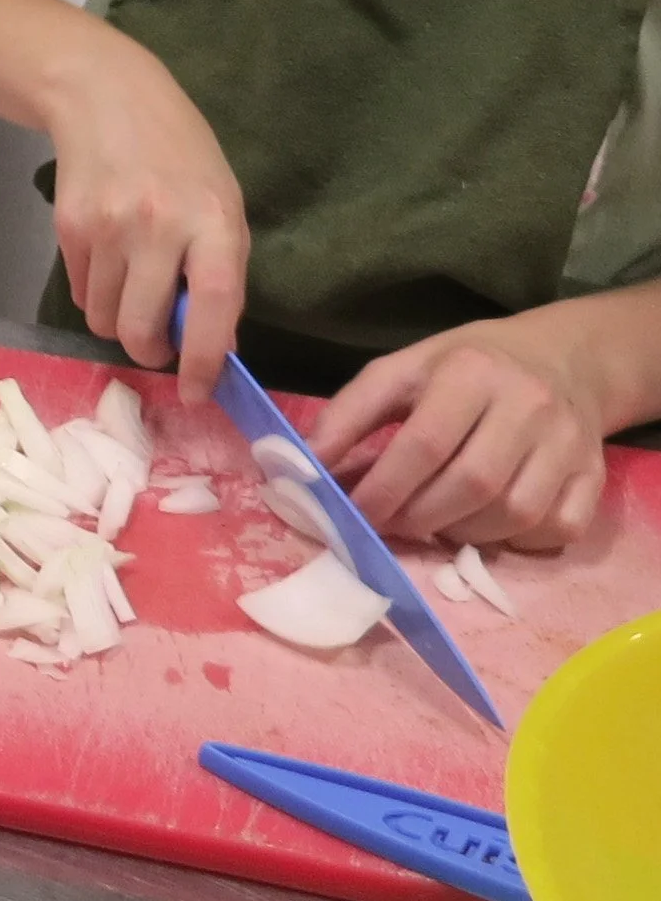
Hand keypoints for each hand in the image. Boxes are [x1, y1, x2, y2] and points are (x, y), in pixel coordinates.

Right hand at [45, 31, 248, 399]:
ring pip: (105, 318)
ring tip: (132, 287)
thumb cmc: (180, 152)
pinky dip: (97, 294)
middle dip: (148, 351)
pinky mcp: (68, 227)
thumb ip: (221, 268)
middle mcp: (158, 225)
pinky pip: (81, 292)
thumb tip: (211, 343)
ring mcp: (107, 226)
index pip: (211, 305)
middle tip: (158, 344)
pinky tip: (109, 258)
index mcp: (212, 219)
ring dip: (119, 321)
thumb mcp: (222, 200)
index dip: (203, 359)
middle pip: (141, 327)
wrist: (105, 96)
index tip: (197, 391)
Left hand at [306, 319, 609, 549]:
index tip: (355, 513)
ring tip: (433, 521)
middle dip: (419, 516)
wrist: (561, 359)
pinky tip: (486, 526)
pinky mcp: (595, 475)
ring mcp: (568, 444)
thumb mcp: (402, 371)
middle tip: (390, 523)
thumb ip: (350, 413)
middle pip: (471, 484)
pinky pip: (557, 529)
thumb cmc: (464, 367)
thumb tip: (306, 464)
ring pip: (514, 514)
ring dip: (462, 533)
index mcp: (471, 372)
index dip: (383, 488)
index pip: (424, 443)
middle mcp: (527, 406)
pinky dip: (516, 542)